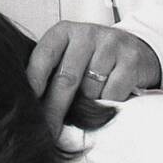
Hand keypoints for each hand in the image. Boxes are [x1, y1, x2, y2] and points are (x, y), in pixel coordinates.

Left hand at [27, 21, 161, 135]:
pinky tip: (108, 95)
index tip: (28, 106)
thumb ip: (50, 73)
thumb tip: (31, 107)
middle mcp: (86, 34)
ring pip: (90, 89)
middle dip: (55, 109)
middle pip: (66, 78)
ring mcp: (110, 44)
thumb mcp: (68, 56)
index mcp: (63, 32)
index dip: (34, 82)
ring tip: (90, 100)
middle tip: (48, 130)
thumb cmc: (92, 59)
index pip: (44, 57)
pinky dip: (107, 102)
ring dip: (86, 105)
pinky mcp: (131, 60)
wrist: (135, 49)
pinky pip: (112, 94)